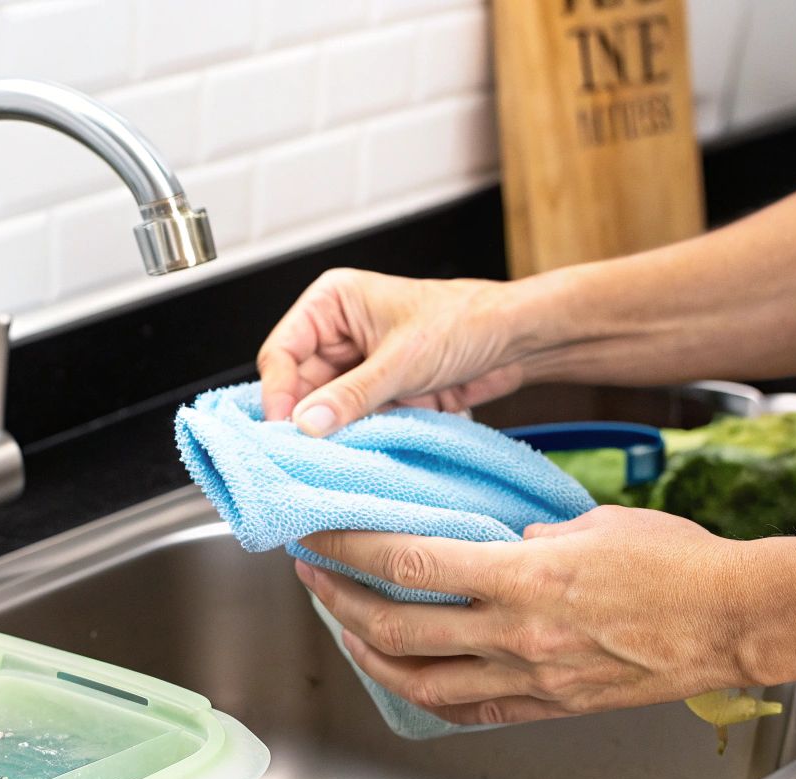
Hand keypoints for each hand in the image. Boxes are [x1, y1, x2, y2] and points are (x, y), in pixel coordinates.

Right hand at [256, 268, 524, 434]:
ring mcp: (357, 367)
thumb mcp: (403, 360)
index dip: (278, 391)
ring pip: (322, 408)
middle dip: (302, 418)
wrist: (517, 342)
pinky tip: (352, 454)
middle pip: (297, 385)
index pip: (282, 352)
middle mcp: (338, 334)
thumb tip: (306, 423)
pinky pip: (351, 422)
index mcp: (331, 304)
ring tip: (327, 457)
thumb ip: (351, 395)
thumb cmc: (466, 322)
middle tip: (300, 452)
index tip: (283, 427)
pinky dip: (351, 439)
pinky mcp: (377, 394)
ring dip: (328, 433)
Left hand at [294, 506, 762, 723]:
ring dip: (366, 653)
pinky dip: (423, 694)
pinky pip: (468, 709)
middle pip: (395, 627)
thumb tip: (493, 540)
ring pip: (418, 680)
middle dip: (337, 599)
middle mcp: (517, 635)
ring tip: (343, 625)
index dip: (350, 550)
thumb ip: (529, 534)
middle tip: (312, 573)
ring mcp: (530, 678)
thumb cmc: (679, 563)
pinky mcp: (549, 706)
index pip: (410, 564)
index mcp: (524, 577)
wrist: (736, 622)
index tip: (317, 533)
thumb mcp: (592, 523)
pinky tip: (403, 675)